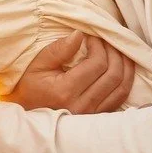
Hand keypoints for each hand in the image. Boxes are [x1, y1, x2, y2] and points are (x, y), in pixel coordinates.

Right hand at [3, 33, 132, 113]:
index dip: (99, 45)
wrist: (26, 116)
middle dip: (115, 52)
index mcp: (65, 92)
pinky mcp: (96, 118)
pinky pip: (120, 98)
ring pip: (122, 88)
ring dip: (125, 66)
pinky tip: (121, 68)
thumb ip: (58, 49)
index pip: (97, 64)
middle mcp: (82, 106)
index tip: (92, 36)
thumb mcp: (37, 65)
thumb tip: (80, 34)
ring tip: (118, 51)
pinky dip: (125, 80)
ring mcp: (91, 115)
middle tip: (106, 41)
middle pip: (114, 75)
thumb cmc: (28, 87)